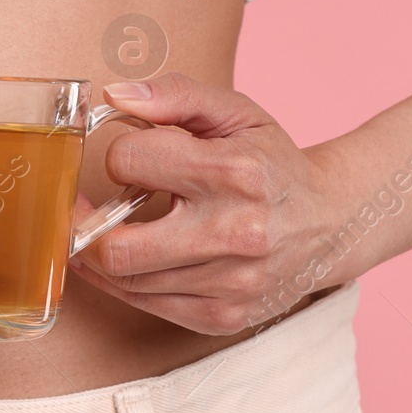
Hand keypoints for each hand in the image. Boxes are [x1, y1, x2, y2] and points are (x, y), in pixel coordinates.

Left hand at [69, 73, 340, 334]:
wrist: (331, 222)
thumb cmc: (271, 162)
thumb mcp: (234, 113)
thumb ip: (174, 95)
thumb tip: (115, 95)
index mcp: (235, 172)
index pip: (131, 162)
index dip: (121, 153)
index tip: (132, 156)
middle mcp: (235, 233)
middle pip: (116, 248)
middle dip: (85, 225)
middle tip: (79, 209)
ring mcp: (231, 283)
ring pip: (125, 280)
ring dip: (102, 253)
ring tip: (109, 228)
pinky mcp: (223, 317)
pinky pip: (146, 305)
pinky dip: (126, 281)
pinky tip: (133, 257)